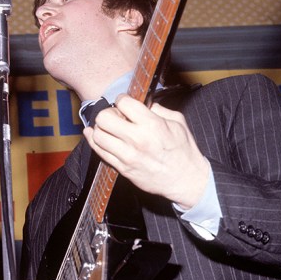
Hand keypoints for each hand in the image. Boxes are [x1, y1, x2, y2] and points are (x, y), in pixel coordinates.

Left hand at [84, 94, 209, 208]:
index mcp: (152, 125)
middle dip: (108, 113)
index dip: (122, 100)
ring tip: (109, 128)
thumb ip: (158, 109)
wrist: (186, 180)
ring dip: (100, 128)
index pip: (123, 103)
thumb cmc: (184, 151)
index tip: (124, 103)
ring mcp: (128, 156)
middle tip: (116, 116)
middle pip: (104, 118)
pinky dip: (94, 141)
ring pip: (97, 135)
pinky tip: (94, 135)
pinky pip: (99, 152)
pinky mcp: (123, 168)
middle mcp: (137, 140)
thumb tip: (142, 102)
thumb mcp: (177, 122)